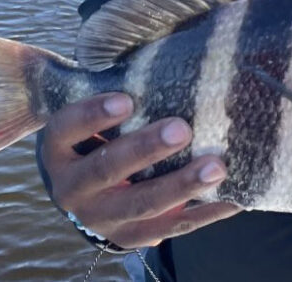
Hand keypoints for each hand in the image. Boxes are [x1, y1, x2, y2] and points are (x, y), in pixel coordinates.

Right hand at [40, 92, 240, 248]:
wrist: (87, 193)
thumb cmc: (99, 135)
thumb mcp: (90, 115)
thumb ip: (113, 90)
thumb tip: (165, 53)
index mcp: (58, 150)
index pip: (66, 128)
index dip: (93, 115)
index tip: (127, 99)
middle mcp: (72, 188)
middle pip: (106, 169)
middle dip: (146, 149)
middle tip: (182, 129)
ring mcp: (101, 218)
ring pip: (141, 205)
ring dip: (181, 186)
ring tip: (216, 167)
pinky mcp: (130, 237)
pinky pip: (170, 228)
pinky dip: (204, 212)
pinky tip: (232, 197)